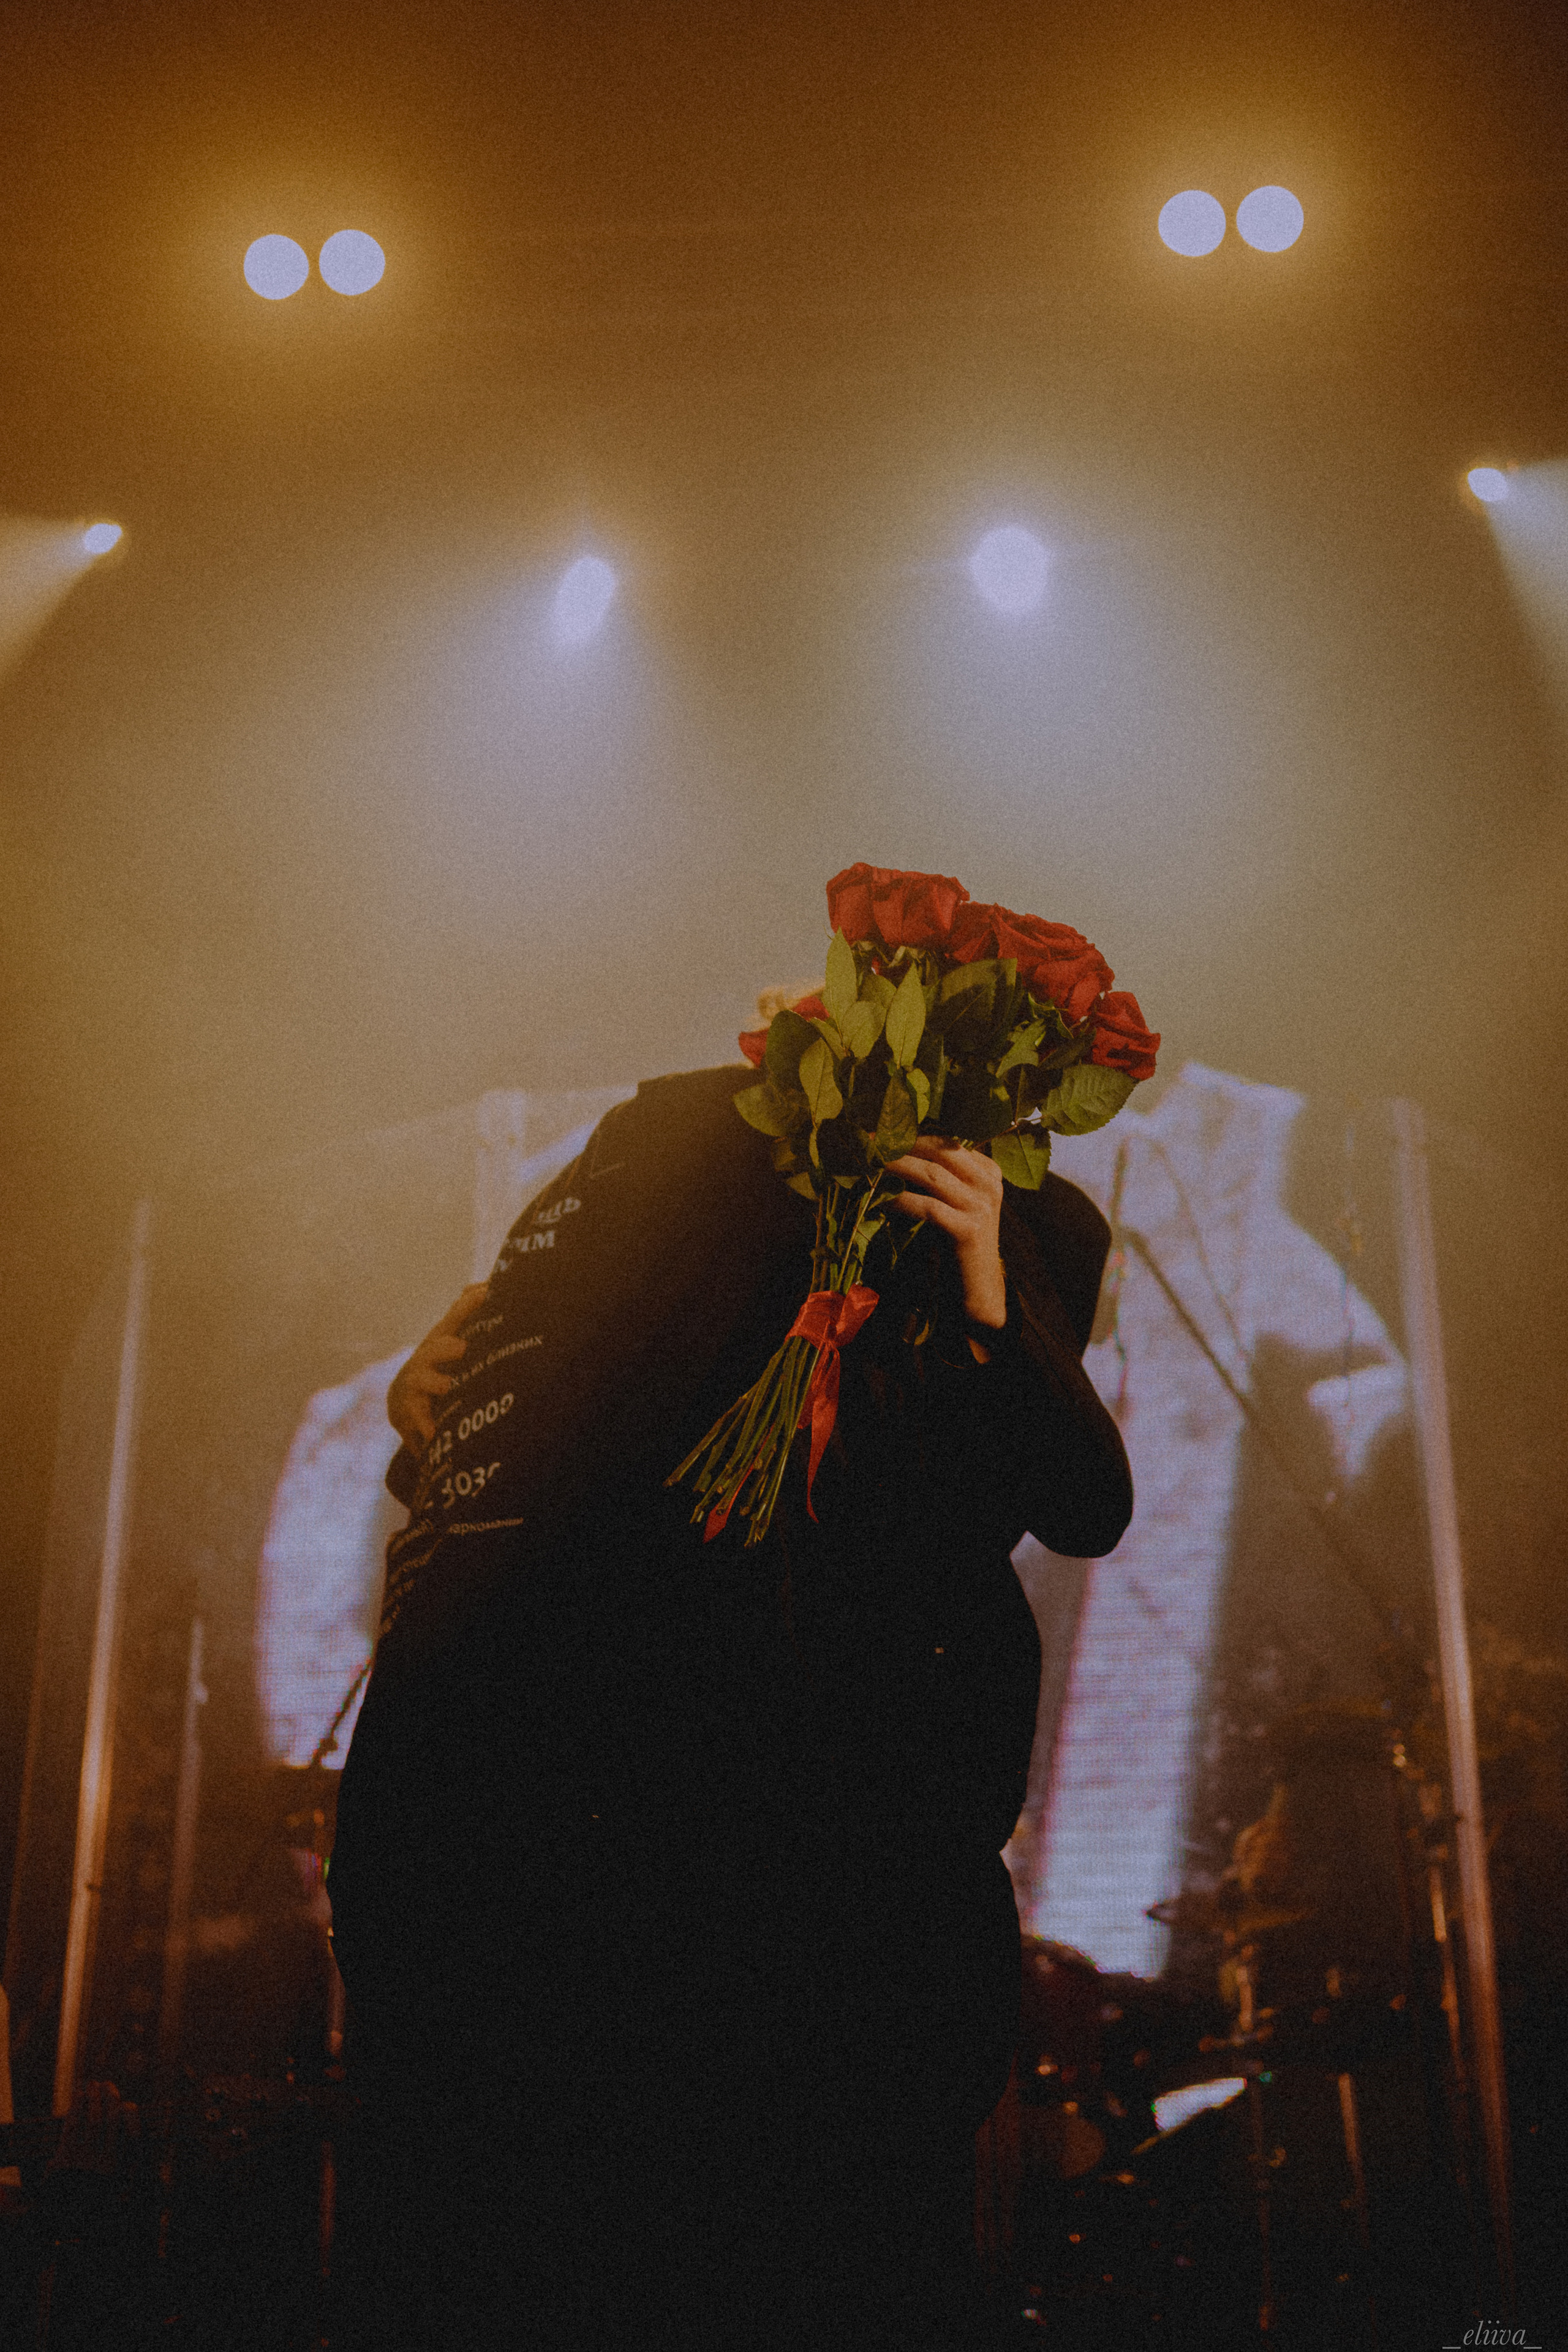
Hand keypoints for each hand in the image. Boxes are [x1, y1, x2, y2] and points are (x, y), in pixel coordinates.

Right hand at [388, 1283, 489, 1450]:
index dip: (468, 1306)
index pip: (454, 1319)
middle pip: (434, 1347)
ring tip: (446, 1386)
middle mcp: (424, 1359)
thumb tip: (486, 1287)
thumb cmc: (439, 1370)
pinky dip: (424, 1425)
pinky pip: (415, 1418)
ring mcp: (413, 1385)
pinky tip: (433, 1433)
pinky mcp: (407, 1412)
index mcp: (441, 1341)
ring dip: (435, 1383)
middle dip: (445, 1347)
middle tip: (461, 1347)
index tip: (485, 1293)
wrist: (404, 1406)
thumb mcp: (453, 1346)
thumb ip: (468, 1320)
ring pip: (421, 1381)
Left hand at [884, 1141, 1006, 1350]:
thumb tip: (891, 1151)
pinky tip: (880, 1200)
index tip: (879, 1133)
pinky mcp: (968, 1230)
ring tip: (868, 1164)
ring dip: (895, 1167)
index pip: (947, 1141)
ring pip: (931, 1174)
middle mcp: (989, 1184)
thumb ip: (935, 1178)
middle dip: (901, 1143)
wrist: (976, 1291)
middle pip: (939, 1150)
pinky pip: (926, 1206)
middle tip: (868, 1143)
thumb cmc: (955, 1244)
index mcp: (988, 1171)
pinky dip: (899, 1200)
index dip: (911, 1135)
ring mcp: (981, 1206)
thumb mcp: (951, 1204)